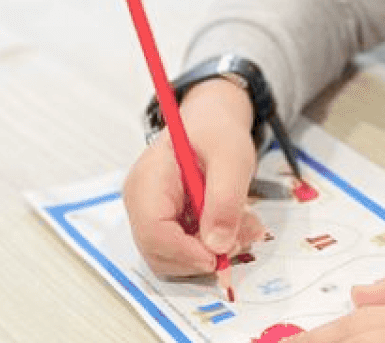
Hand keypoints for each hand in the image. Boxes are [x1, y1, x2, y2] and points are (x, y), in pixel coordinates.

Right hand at [121, 77, 266, 275]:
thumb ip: (225, 199)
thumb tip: (218, 245)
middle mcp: (141, 203)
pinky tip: (234, 226)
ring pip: (174, 259)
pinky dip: (212, 247)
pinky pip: (184, 252)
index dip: (185, 252)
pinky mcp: (165, 226)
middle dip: (203, 254)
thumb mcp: (231, 157)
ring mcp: (149, 216)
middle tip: (242, 237)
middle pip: (160, 252)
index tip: (220, 255)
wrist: (211, 125)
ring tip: (244, 227)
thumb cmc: (215, 132)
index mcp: (147, 180)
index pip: (153, 231)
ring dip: (212, 252)